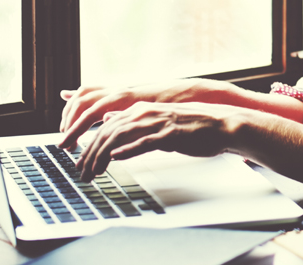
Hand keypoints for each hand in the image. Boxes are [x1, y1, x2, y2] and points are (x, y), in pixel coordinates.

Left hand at [75, 101, 248, 180]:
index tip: (80, 162)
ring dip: (102, 156)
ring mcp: (157, 122)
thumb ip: (134, 124)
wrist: (222, 125)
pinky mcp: (169, 133)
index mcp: (140, 110)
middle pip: (107, 133)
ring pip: (120, 137)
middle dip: (89, 154)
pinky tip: (116, 158)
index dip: (89, 145)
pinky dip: (128, 150)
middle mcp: (144, 113)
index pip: (105, 127)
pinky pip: (144, 142)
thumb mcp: (158, 122)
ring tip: (93, 172)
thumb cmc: (193, 127)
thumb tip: (110, 123)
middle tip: (80, 172)